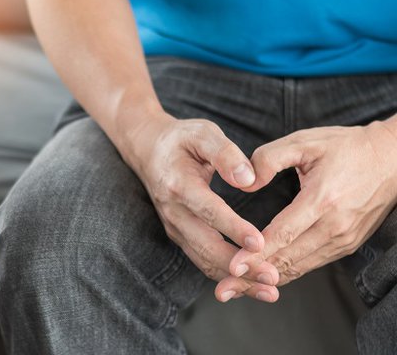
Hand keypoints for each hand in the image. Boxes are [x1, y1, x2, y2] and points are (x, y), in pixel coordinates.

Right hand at [127, 113, 279, 301]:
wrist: (147, 150)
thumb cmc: (181, 139)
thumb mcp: (202, 133)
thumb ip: (225, 153)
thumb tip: (249, 179)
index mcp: (178, 184)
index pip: (208, 210)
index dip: (233, 228)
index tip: (260, 243)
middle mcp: (173, 211)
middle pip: (206, 246)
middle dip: (240, 266)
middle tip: (273, 277)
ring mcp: (175, 227)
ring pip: (205, 261)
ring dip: (236, 278)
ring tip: (269, 288)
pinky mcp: (180, 235)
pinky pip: (203, 260)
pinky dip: (227, 274)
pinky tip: (252, 282)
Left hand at [218, 121, 396, 297]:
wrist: (393, 159)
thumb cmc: (346, 147)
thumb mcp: (305, 141)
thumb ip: (269, 158)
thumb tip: (245, 182)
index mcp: (322, 199)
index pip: (282, 234)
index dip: (256, 254)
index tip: (233, 268)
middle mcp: (334, 226)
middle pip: (288, 259)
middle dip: (253, 276)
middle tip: (224, 289)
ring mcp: (343, 239)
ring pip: (299, 267)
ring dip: (266, 280)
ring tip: (236, 288)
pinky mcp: (347, 244)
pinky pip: (311, 264)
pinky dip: (286, 273)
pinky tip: (264, 278)